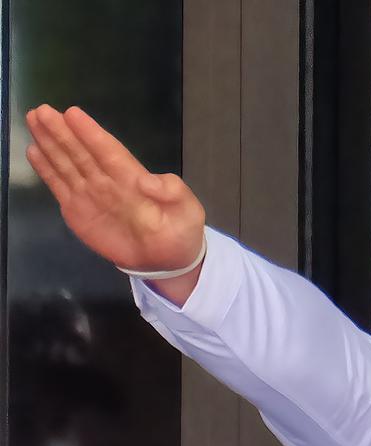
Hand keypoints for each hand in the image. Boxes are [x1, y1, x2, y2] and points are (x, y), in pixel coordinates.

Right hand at [25, 104, 205, 276]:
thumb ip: (173, 192)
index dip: (91, 133)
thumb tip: (149, 181)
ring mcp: (92, 195)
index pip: (108, 151)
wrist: (167, 261)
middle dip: (62, 132)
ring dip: (50, 143)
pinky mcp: (79, 211)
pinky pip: (59, 186)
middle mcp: (108, 181)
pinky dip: (46, 170)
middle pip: (82, 152)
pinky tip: (34, 151)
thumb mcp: (188, 210)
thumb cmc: (180, 232)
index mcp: (133, 178)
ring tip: (33, 120)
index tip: (72, 114)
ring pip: (67, 163)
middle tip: (42, 110)